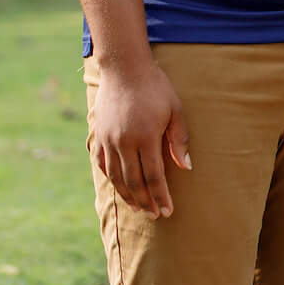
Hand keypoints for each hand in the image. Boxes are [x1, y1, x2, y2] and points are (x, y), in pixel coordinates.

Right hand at [87, 57, 191, 217]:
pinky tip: (119, 186)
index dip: (160, 196)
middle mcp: (123, 142)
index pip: (153, 176)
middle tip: (154, 215)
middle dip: (145, 201)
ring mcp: (108, 139)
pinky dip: (111, 178)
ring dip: (127, 194)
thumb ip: (179, 140)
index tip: (167, 211)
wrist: (124, 69)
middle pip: (134, 181)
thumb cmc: (156, 88)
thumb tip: (186, 167)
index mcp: (145, 137)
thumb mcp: (175, 110)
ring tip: (138, 207)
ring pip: (116, 176)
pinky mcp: (98, 135)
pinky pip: (102, 163)